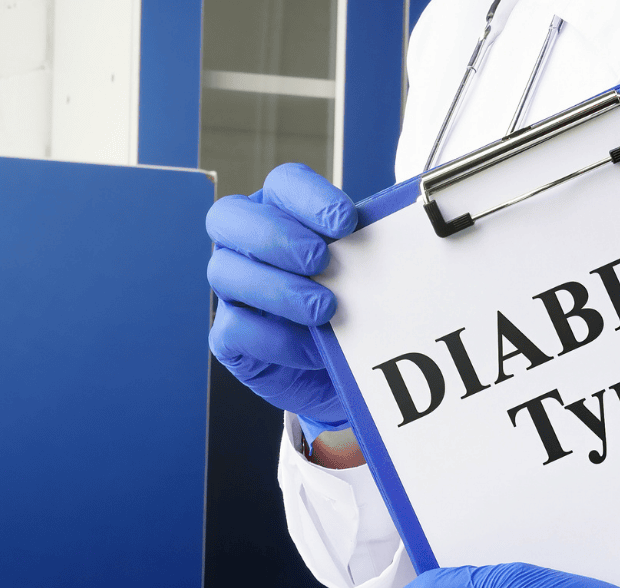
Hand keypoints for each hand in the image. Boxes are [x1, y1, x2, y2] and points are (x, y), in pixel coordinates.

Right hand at [206, 163, 355, 436]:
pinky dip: (275, 338)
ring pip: (224, 271)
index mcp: (279, 213)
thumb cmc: (350, 306)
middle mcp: (244, 245)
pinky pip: (234, 329)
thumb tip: (395, 231)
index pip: (281, 185)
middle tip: (320, 259)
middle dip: (278, 236)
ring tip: (323, 308)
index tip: (346, 222)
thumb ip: (364, 249)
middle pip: (230, 216)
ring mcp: (231, 290)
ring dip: (278, 288)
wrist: (341, 369)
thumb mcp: (362, 272)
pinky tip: (311, 347)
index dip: (308, 197)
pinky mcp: (229, 337)